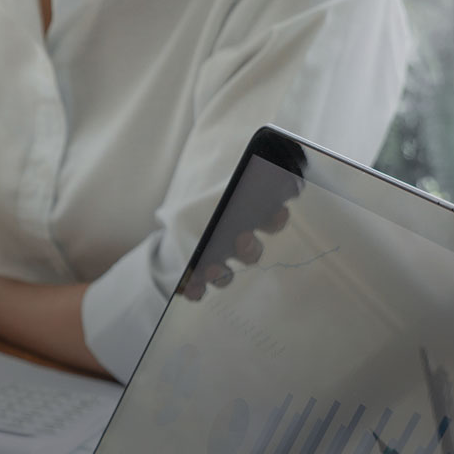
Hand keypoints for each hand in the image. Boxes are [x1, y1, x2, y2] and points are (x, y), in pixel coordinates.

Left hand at [178, 152, 303, 301]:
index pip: (271, 221)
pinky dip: (196, 290)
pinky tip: (190, 288)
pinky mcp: (197, 279)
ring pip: (226, 275)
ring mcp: (219, 265)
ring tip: (209, 267)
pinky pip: (200, 289)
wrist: (176, 230)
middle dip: (250, 248)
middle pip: (252, 252)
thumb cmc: (205, 209)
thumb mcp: (215, 192)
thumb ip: (233, 183)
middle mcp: (237, 247)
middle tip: (242, 238)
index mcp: (247, 221)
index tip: (276, 211)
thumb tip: (256, 162)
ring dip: (221, 273)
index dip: (275, 218)